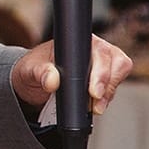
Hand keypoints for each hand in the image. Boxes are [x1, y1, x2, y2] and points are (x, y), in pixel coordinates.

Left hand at [10, 34, 133, 114]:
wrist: (33, 83)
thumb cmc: (33, 70)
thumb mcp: (30, 71)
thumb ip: (40, 73)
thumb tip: (53, 80)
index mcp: (77, 41)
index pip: (99, 50)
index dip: (101, 71)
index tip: (93, 92)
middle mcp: (93, 49)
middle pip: (116, 63)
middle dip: (108, 86)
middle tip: (95, 104)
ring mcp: (101, 63)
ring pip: (118, 75)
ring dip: (109, 93)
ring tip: (94, 107)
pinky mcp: (103, 78)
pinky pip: (114, 87)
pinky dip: (106, 99)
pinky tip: (94, 106)